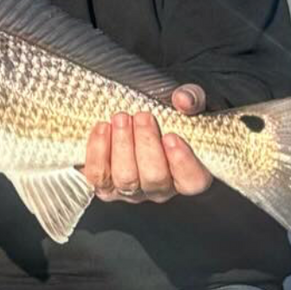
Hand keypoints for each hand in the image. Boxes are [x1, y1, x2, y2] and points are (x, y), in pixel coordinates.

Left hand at [82, 85, 211, 202]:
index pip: (192, 181)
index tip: (171, 136)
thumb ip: (192, 99)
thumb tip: (183, 100)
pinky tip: (102, 127)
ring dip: (122, 145)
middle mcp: (159, 188)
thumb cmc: (165, 116)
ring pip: (125, 178)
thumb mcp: (187, 104)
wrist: (130, 122)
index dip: (183, 162)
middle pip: (155, 178)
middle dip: (146, 144)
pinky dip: (98, 151)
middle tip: (142, 117)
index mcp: (186, 174)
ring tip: (121, 118)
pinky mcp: (104, 185)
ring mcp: (130, 190)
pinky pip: (98, 175)